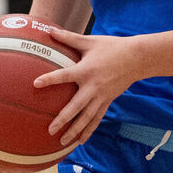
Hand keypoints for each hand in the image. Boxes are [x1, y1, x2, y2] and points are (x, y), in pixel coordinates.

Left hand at [34, 28, 144, 148]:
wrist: (137, 58)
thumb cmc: (112, 47)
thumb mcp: (90, 41)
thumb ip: (69, 38)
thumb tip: (50, 31)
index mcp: (86, 70)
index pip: (65, 76)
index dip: (50, 79)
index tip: (35, 84)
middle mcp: (93, 86)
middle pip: (76, 106)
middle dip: (63, 119)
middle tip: (50, 130)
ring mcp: (101, 96)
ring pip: (87, 117)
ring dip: (75, 131)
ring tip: (62, 142)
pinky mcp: (108, 101)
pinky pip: (97, 118)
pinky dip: (89, 130)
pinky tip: (80, 141)